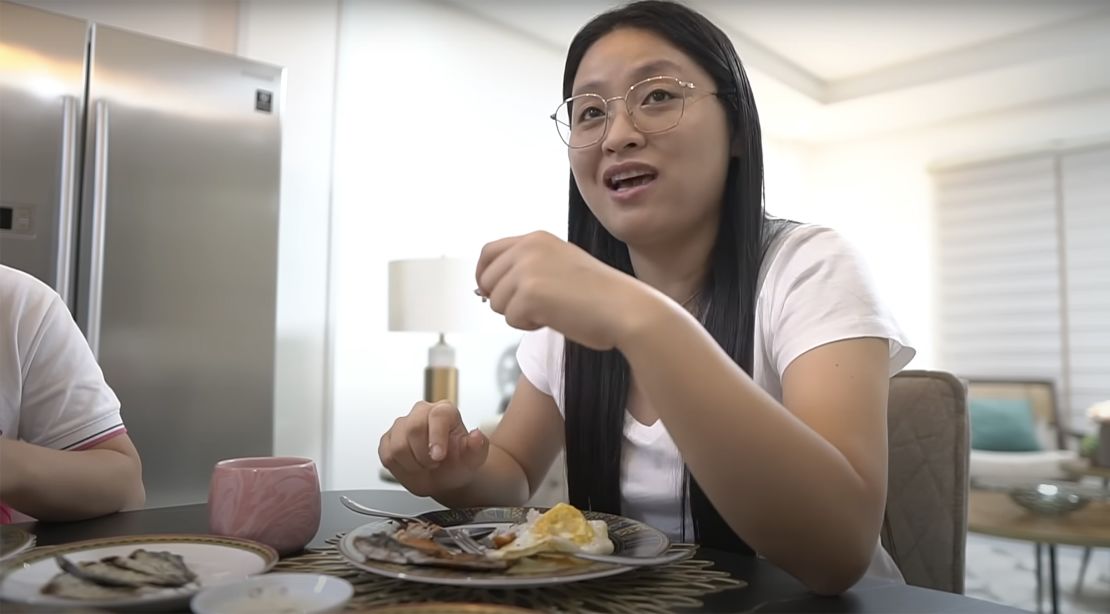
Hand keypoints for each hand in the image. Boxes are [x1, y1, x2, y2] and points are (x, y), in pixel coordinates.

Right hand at [378, 401, 488, 496]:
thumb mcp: (474, 459)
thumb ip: (477, 447)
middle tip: (435, 464)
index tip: (438, 456)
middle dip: (424, 455)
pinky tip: (412, 466)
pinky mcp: (387, 440)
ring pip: (398, 445)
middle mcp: (421, 412)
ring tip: (425, 465)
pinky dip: (400, 467)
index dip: (436, 437)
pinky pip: (387, 455)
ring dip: (413, 463)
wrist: (446, 477)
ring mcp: (402, 425)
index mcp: (444, 411)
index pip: (437, 416)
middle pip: (413, 429)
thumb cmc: (459, 463)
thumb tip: (476, 436)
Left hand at [476, 231, 649, 349]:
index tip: (488, 292)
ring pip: (496, 303)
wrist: (625, 308)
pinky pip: (510, 319)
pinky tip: (556, 318)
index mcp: (536, 238)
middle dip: (505, 300)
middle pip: (487, 280)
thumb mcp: (559, 266)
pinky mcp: (528, 293)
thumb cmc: (598, 295)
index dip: (484, 275)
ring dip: (520, 314)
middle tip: (537, 308)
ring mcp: (526, 269)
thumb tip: (485, 289)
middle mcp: (528, 247)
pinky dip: (530, 326)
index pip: (489, 252)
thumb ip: (528, 269)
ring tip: (553, 310)